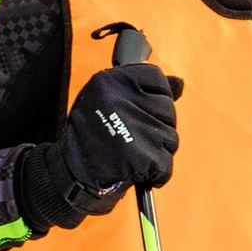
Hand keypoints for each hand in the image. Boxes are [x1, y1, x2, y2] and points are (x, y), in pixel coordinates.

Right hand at [49, 61, 182, 213]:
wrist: (71, 173)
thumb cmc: (92, 134)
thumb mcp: (109, 99)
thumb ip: (143, 88)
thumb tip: (180, 83)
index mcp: (111, 80)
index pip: (156, 78)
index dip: (156, 95)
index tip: (143, 109)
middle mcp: (121, 100)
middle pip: (167, 109)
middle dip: (158, 126)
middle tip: (132, 136)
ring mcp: (132, 128)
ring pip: (170, 137)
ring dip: (157, 150)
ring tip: (132, 153)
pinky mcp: (139, 156)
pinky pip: (165, 164)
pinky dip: (157, 173)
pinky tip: (138, 171)